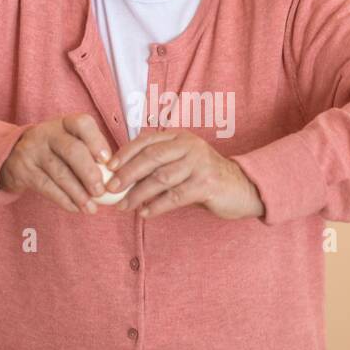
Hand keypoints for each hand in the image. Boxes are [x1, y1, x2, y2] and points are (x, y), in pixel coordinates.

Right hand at [0, 113, 113, 212]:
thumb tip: (117, 177)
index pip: (82, 124)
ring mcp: (33, 151)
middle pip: (72, 150)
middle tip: (101, 191)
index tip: (107, 160)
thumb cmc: (54, 151)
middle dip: (89, 173)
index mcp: (65, 123)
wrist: (12, 155)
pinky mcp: (23, 170)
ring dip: (78, 193)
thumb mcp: (69, 142)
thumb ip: (91, 154)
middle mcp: (47, 133)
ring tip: (91, 208)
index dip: (97, 142)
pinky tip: (76, 208)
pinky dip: (64, 200)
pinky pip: (46, 187)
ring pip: (59, 172)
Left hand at [103, 129, 264, 219]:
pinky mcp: (206, 184)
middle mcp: (189, 146)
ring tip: (124, 206)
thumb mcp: (182, 163)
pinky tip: (145, 213)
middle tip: (110, 188)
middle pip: (150, 158)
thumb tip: (122, 177)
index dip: (124, 153)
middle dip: (127, 174)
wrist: (242, 188)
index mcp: (180, 137)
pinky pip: (175, 196)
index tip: (108, 168)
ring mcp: (199, 164)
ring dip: (138, 193)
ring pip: (160, 178)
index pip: (146, 141)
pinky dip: (157, 206)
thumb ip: (158, 165)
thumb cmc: (204, 177)